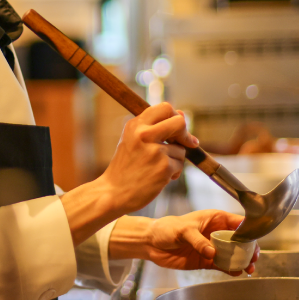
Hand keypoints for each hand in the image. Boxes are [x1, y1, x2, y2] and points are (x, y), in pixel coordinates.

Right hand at [59, 103, 196, 244]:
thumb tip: (183, 114)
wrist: (113, 193)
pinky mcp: (164, 168)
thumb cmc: (125, 166)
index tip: (176, 129)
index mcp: (135, 125)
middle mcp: (144, 134)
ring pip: (181, 149)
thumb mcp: (134, 140)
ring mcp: (155, 151)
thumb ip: (156, 127)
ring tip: (156, 168)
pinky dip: (172, 173)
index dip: (175, 116)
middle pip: (179, 122)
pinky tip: (157, 178)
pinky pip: (179, 165)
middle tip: (184, 143)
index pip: (165, 107)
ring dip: (175, 159)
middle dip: (185, 134)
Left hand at [143, 211, 258, 275]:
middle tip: (254, 257)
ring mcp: (212, 247)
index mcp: (214, 218)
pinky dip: (230, 269)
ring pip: (233, 254)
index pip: (236, 222)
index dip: (247, 230)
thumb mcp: (183, 230)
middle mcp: (216, 232)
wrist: (152, 243)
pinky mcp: (206, 260)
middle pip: (238, 240)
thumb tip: (212, 252)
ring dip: (242, 260)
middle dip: (248, 248)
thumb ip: (198, 240)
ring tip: (248, 268)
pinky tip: (235, 272)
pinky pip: (222, 264)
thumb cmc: (167, 228)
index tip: (254, 238)